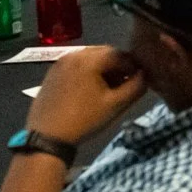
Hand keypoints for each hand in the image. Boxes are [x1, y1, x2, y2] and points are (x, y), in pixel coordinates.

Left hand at [27, 47, 145, 143]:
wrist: (46, 137)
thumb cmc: (83, 120)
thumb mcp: (116, 105)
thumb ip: (137, 86)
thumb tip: (146, 75)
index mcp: (90, 59)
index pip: (122, 55)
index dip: (134, 68)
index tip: (139, 82)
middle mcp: (74, 54)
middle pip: (106, 54)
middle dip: (118, 67)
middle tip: (124, 85)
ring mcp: (60, 63)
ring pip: (91, 59)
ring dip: (103, 69)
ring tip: (107, 89)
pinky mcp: (52, 73)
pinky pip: (77, 66)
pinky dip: (88, 73)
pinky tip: (89, 91)